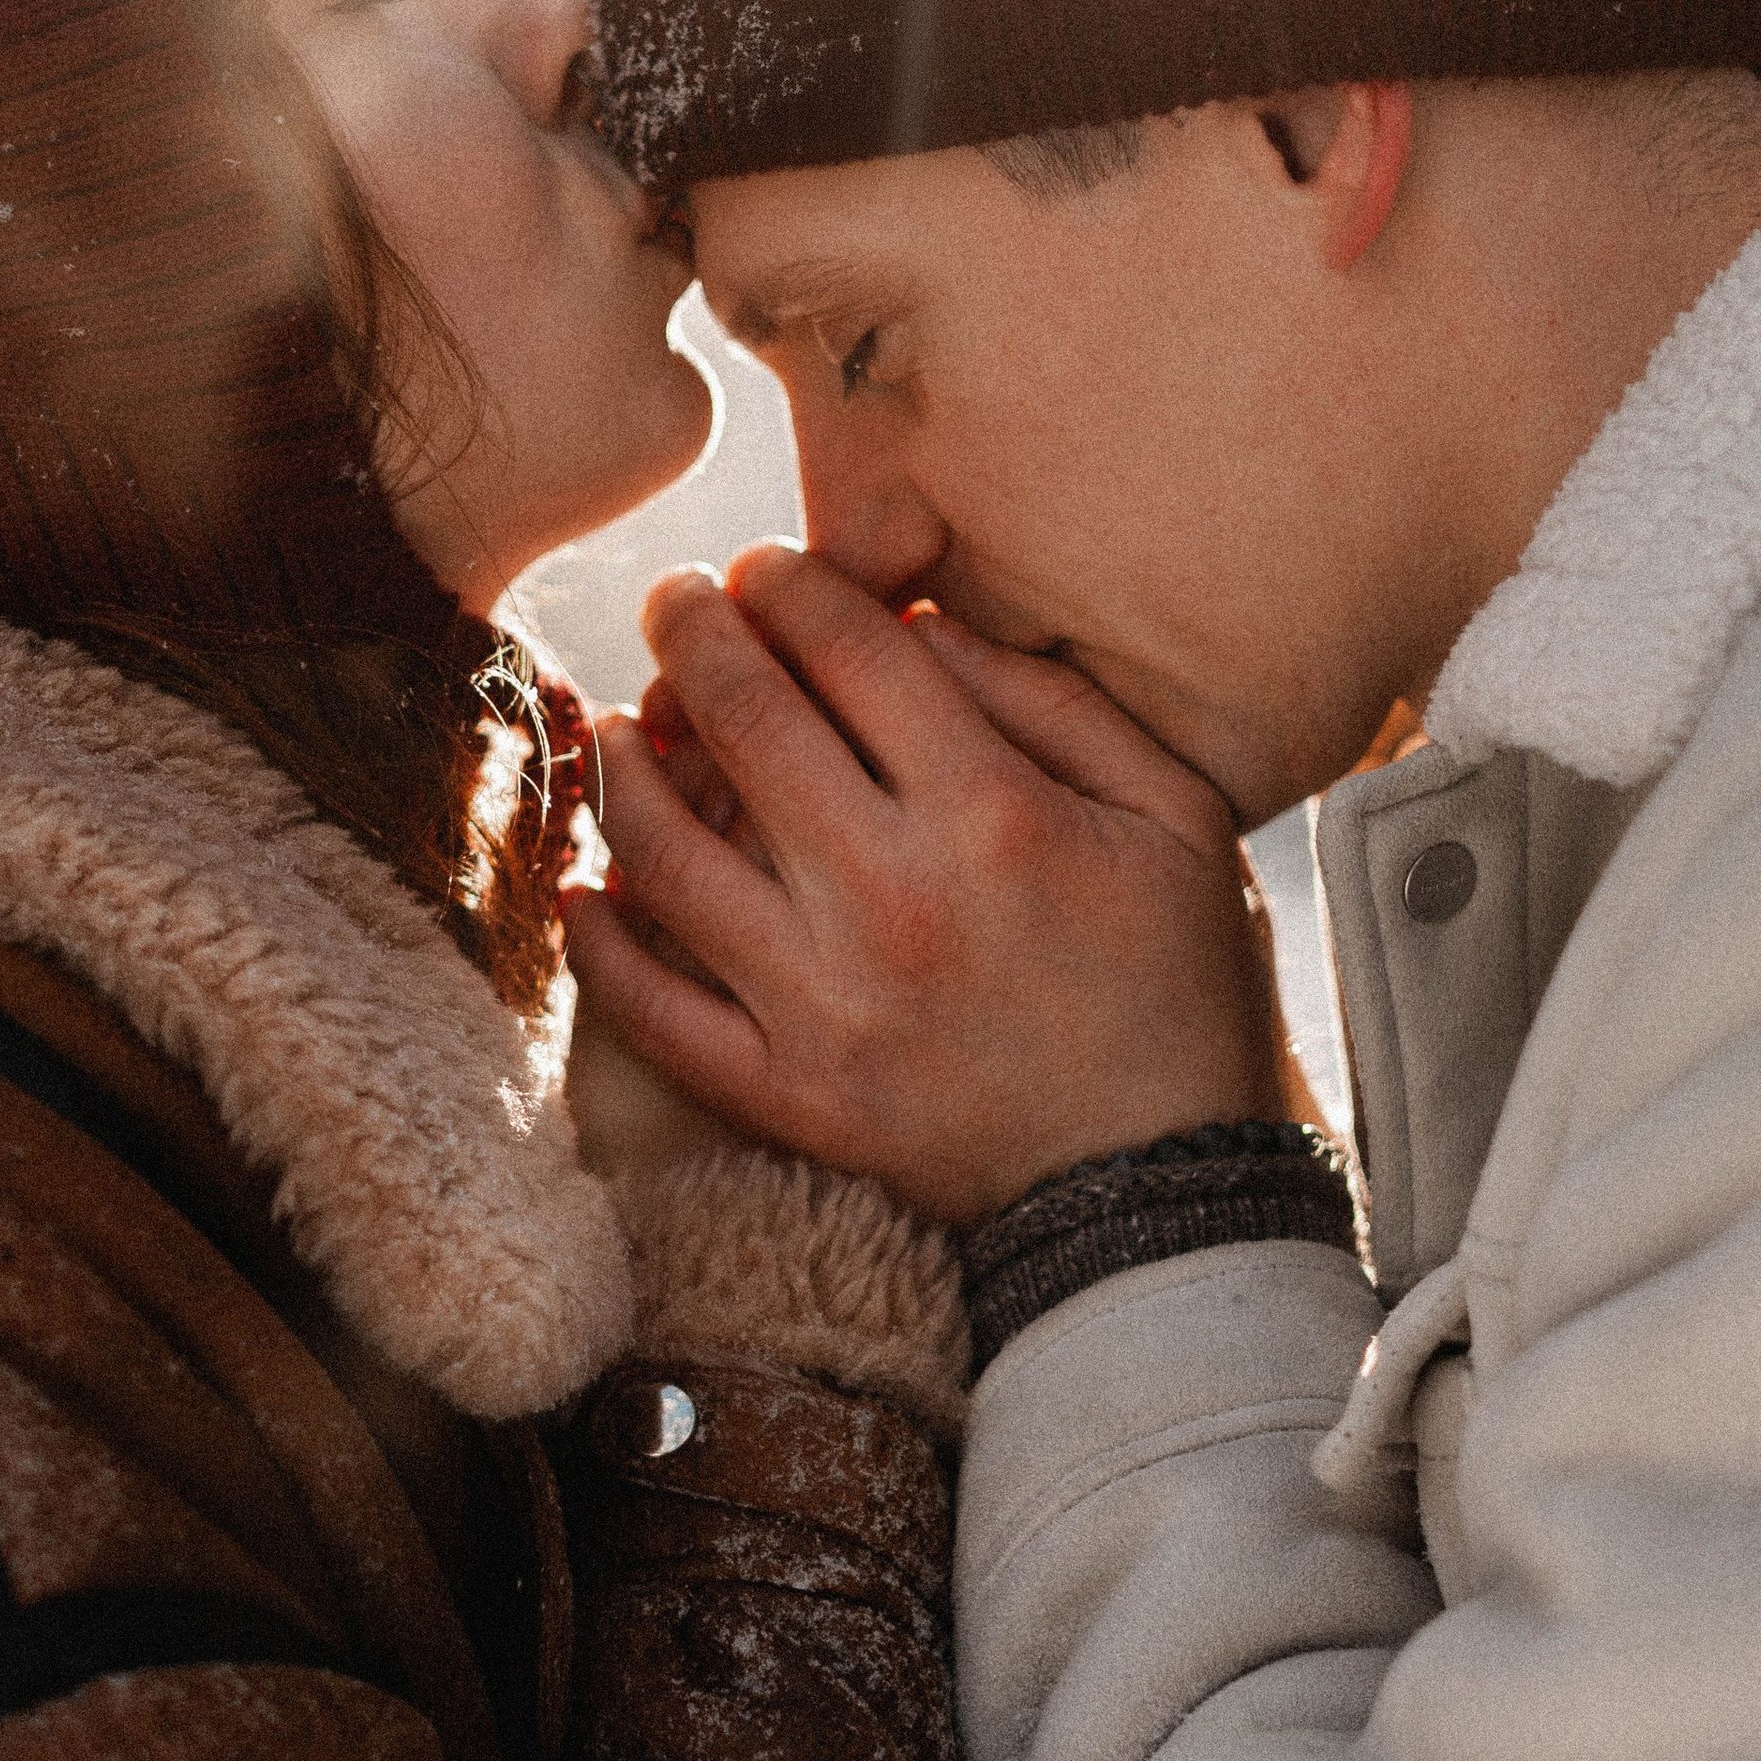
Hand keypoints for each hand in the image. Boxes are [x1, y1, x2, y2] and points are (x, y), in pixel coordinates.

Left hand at [564, 549, 1295, 1225]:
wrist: (1157, 1191)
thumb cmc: (1176, 987)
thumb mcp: (1172, 818)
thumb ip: (1052, 704)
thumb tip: (921, 626)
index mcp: (993, 816)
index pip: (852, 651)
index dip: (794, 584)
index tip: (768, 568)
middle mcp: (891, 898)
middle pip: (746, 719)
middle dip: (695, 629)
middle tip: (678, 601)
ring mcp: (823, 1004)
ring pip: (667, 852)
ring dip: (625, 766)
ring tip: (621, 726)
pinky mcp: (785, 1094)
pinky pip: (653, 1009)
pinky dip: (602, 944)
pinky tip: (585, 888)